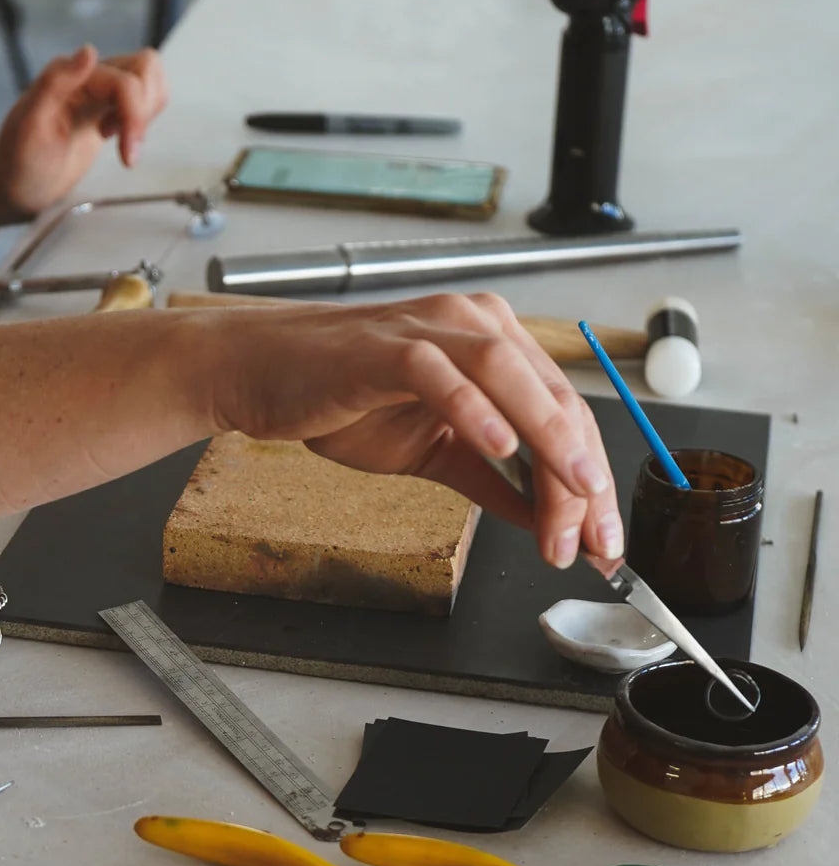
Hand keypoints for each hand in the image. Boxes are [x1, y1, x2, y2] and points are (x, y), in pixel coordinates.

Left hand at [0, 45, 167, 218]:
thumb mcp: (30, 125)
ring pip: (148, 78)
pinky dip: (143, 116)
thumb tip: (89, 51)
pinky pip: (142, 96)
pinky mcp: (106, 109)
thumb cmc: (17, 163)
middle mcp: (87, 77)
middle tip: (129, 147)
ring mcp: (99, 92)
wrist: (14, 187)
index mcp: (69, 77)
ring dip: (149, 110)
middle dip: (146, 109)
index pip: (125, 82)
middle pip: (145, 67)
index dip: (134, 116)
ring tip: (125, 141)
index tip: (127, 156)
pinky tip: (119, 138)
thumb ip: (55, 82)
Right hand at [196, 292, 622, 567]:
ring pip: (509, 374)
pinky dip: (473, 408)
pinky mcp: (385, 346)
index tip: (601, 541)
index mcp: (494, 344)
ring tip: (572, 495)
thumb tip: (546, 521)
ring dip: (547, 439)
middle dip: (579, 476)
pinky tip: (499, 448)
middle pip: (551, 397)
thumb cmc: (342, 398)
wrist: (264, 373)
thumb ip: (492, 482)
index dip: (592, 480)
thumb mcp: (433, 451)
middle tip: (588, 542)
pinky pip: (438, 372)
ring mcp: (431, 329)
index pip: (564, 412)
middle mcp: (474, 323)